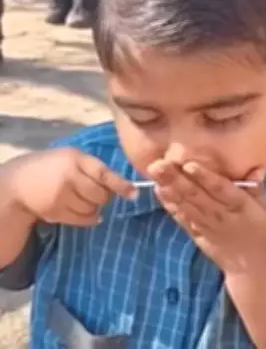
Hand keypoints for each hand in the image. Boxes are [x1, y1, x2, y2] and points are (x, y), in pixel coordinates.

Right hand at [0, 148, 134, 225]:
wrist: (19, 182)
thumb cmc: (54, 167)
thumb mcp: (72, 158)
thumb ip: (94, 168)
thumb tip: (125, 187)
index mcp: (76, 159)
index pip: (104, 174)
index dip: (121, 185)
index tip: (134, 194)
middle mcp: (69, 177)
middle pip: (102, 195)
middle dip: (105, 196)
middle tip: (95, 192)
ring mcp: (61, 196)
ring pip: (94, 208)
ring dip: (94, 206)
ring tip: (81, 198)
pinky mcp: (55, 212)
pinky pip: (84, 220)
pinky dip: (88, 218)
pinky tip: (80, 209)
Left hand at [148, 161, 265, 274]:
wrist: (249, 264)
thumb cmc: (258, 230)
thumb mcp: (264, 208)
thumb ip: (256, 187)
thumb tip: (256, 167)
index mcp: (239, 205)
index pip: (220, 189)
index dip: (204, 177)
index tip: (189, 165)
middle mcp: (220, 214)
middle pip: (196, 195)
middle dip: (176, 178)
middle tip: (159, 164)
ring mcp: (205, 225)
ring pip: (185, 204)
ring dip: (169, 188)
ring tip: (155, 172)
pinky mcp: (195, 233)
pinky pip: (181, 217)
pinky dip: (170, 205)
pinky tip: (159, 191)